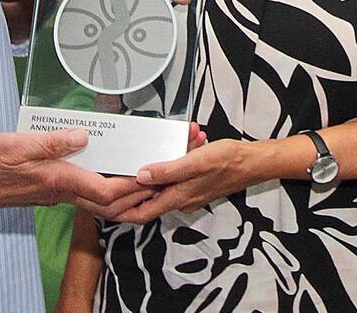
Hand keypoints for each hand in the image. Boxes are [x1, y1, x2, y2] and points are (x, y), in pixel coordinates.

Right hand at [0, 129, 151, 220]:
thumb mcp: (15, 145)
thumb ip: (50, 143)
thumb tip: (82, 136)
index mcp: (57, 180)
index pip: (105, 193)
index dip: (132, 187)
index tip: (151, 174)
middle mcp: (58, 191)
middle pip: (107, 203)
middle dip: (134, 194)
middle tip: (155, 176)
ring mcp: (52, 193)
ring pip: (95, 199)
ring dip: (120, 191)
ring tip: (138, 170)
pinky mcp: (45, 189)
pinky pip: (81, 192)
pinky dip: (100, 185)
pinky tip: (104, 167)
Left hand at [116, 139, 267, 223]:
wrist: (256, 163)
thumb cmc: (229, 161)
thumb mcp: (196, 162)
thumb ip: (168, 170)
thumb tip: (140, 175)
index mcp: (177, 197)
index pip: (139, 214)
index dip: (118, 212)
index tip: (100, 202)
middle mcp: (180, 199)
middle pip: (147, 198)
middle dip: (133, 184)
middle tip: (117, 169)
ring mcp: (189, 192)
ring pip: (163, 183)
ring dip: (157, 166)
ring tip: (158, 146)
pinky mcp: (196, 183)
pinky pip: (177, 174)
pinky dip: (174, 160)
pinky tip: (183, 142)